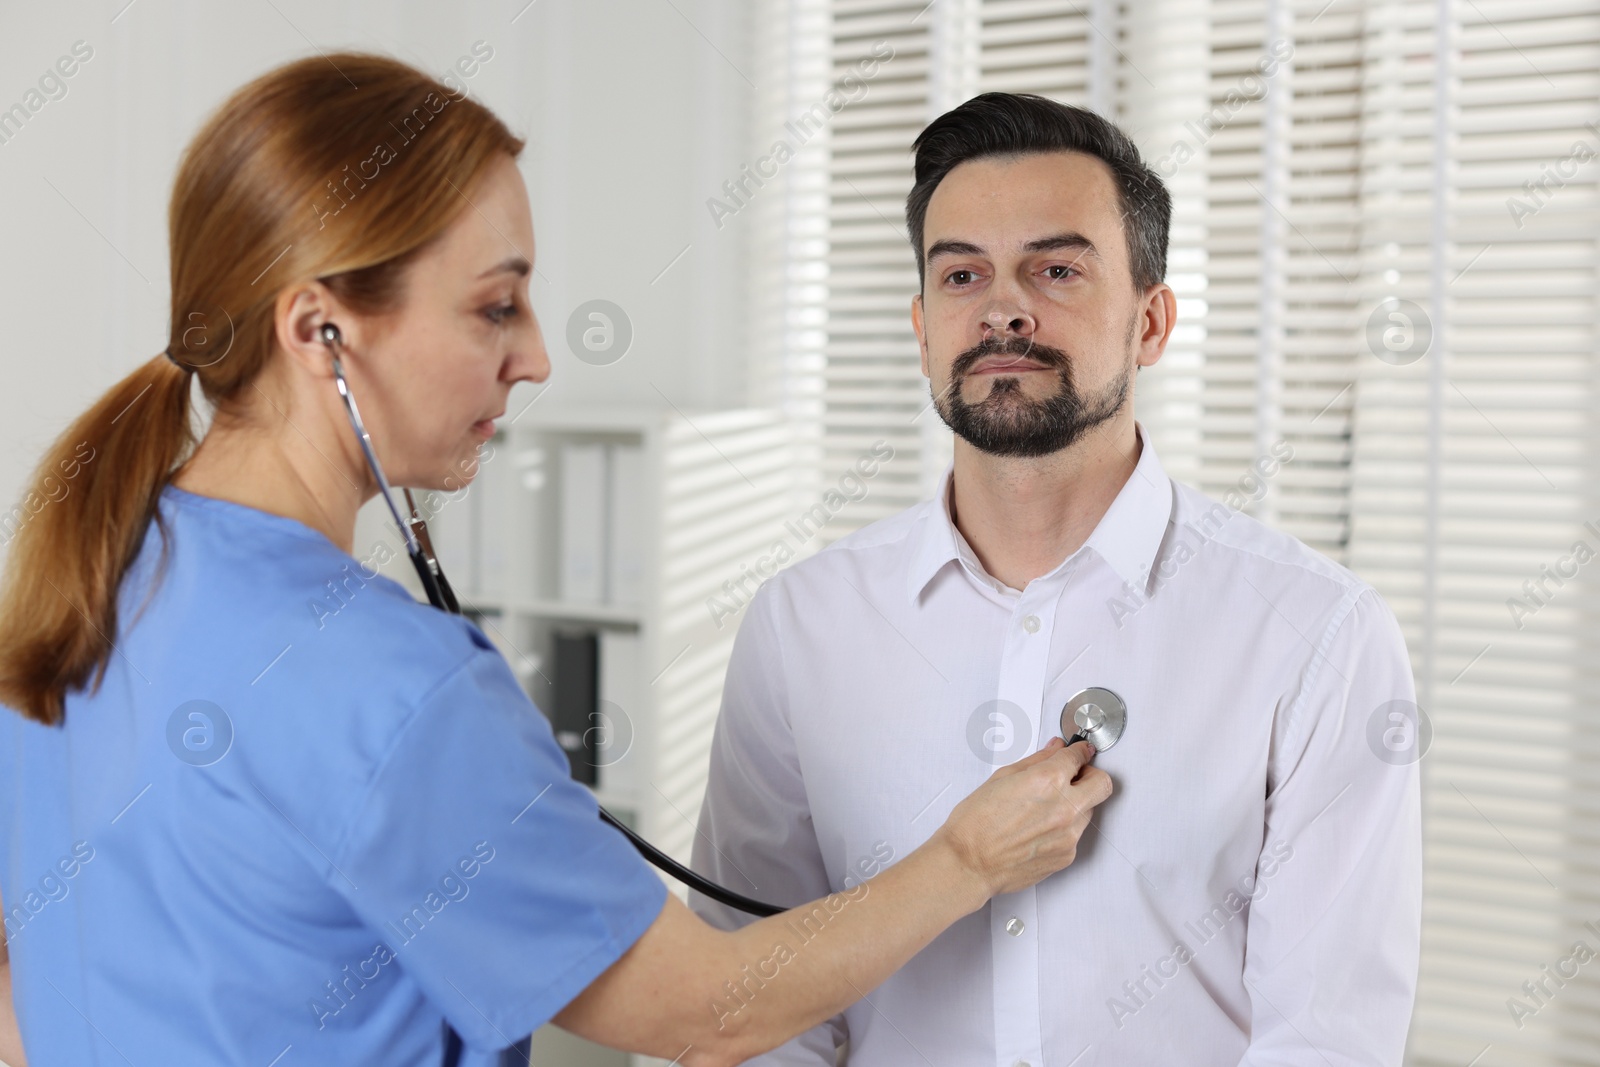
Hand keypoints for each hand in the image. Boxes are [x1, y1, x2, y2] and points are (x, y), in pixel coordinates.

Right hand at [934, 737, 1112, 897]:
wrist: (969, 863)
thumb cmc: (976, 824)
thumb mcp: (1002, 778)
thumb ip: (1036, 761)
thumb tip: (1054, 750)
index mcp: (1048, 781)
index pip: (1079, 757)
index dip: (1079, 751)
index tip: (1079, 751)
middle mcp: (1065, 808)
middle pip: (1103, 784)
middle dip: (1091, 775)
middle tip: (1076, 775)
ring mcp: (1069, 835)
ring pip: (1090, 810)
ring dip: (1076, 803)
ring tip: (1045, 807)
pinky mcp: (1067, 855)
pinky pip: (1076, 834)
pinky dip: (1064, 828)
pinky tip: (1039, 828)